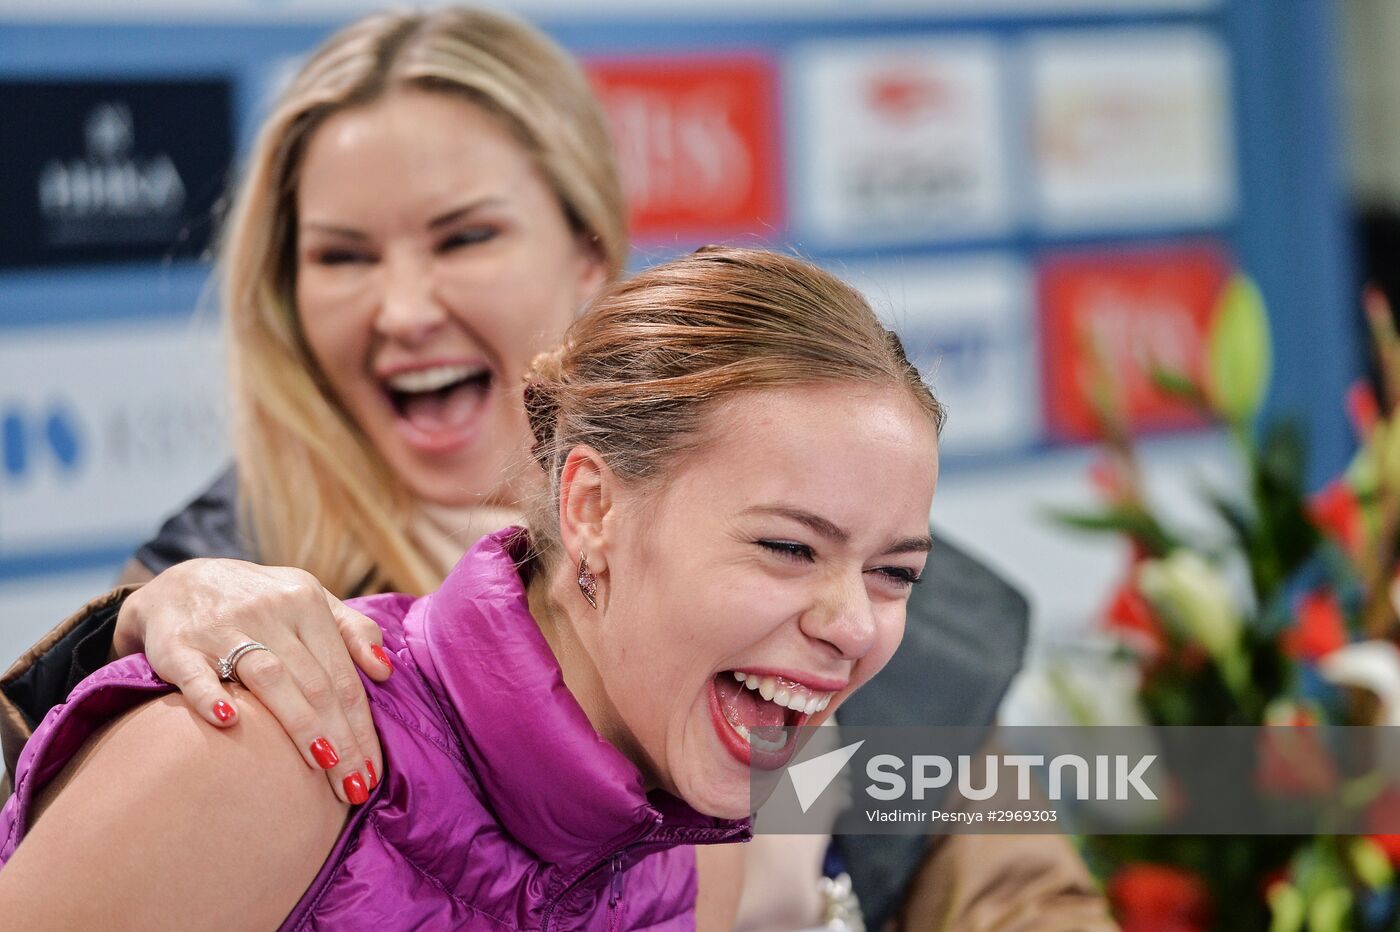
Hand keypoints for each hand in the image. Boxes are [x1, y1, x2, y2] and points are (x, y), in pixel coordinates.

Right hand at [113, 559, 391, 804]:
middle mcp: (269, 610)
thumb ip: (352, 630)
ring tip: (322, 763)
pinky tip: (227, 720)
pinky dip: (208, 694)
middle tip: (355, 787)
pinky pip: (195, 671)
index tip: (374, 772)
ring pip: (269, 677)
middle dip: (340, 739)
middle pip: (314, 683)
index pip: (342, 674)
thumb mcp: (309, 600)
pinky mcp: (177, 643)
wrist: (180, 583)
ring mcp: (222, 626)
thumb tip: (385, 672)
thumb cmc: (260, 603)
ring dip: (298, 722)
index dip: (362, 725)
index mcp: (306, 601)